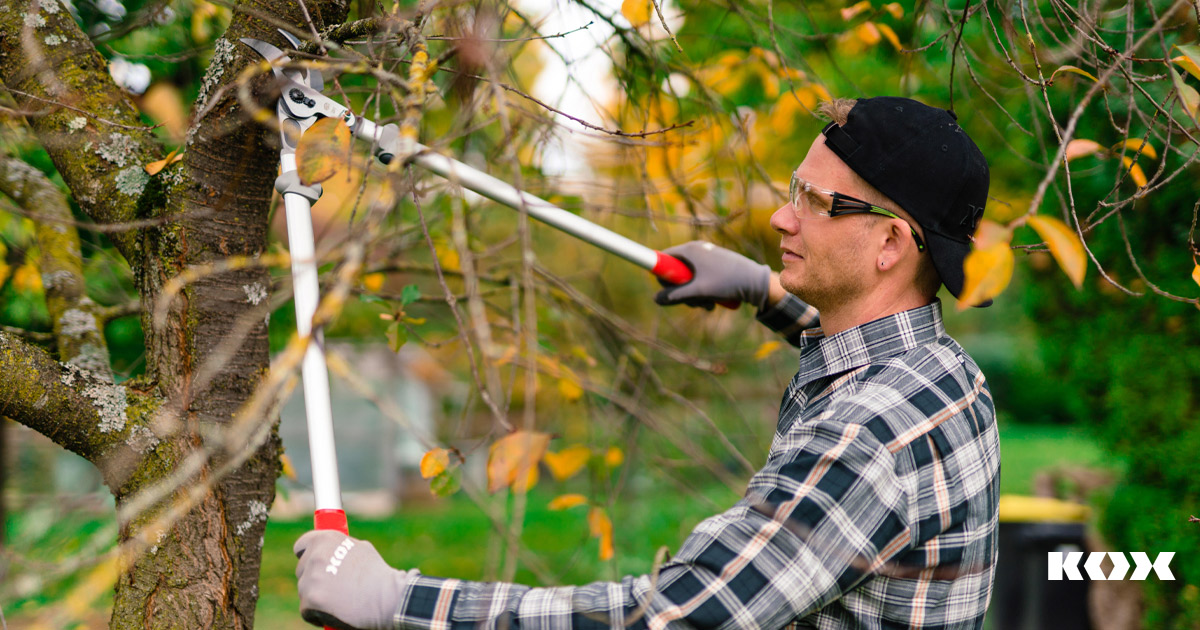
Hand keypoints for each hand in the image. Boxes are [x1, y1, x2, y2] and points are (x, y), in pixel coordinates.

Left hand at [294, 530, 412, 629]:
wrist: (386, 596)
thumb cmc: (377, 573)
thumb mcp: (359, 548)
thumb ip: (339, 548)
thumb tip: (329, 550)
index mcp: (325, 539)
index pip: (301, 546)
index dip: (306, 556)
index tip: (312, 565)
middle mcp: (314, 556)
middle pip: (301, 571)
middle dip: (313, 579)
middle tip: (333, 587)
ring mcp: (311, 579)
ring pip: (304, 591)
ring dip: (317, 597)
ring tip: (339, 600)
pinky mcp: (310, 600)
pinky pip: (306, 610)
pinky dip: (317, 614)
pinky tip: (334, 612)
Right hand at [654, 241, 771, 309]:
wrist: (755, 281)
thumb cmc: (726, 282)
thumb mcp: (699, 291)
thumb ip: (675, 296)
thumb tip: (656, 299)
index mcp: (690, 249)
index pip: (664, 258)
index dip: (662, 275)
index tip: (667, 289)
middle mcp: (697, 249)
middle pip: (676, 271)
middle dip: (681, 290)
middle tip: (690, 302)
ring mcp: (707, 256)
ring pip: (689, 278)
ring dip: (694, 294)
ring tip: (707, 304)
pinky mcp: (715, 264)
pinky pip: (701, 278)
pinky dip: (703, 290)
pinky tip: (713, 302)